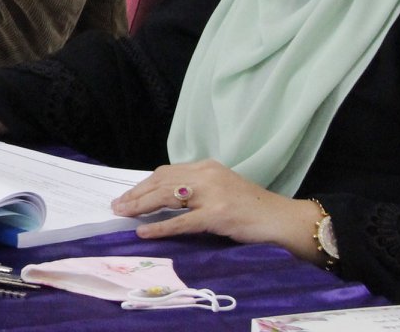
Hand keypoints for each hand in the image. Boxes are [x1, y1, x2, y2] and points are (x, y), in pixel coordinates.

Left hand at [112, 159, 322, 261]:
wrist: (282, 219)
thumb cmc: (253, 209)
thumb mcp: (222, 189)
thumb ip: (197, 190)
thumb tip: (163, 199)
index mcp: (207, 167)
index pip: (166, 172)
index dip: (144, 184)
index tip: (127, 195)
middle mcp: (207, 175)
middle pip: (162, 181)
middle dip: (136, 194)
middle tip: (117, 206)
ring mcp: (213, 194)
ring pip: (167, 197)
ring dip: (141, 206)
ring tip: (123, 214)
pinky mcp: (218, 215)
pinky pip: (182, 221)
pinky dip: (160, 227)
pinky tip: (144, 231)